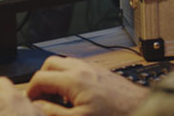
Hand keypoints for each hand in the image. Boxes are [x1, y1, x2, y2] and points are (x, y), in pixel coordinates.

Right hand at [26, 56, 149, 115]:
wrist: (143, 110)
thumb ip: (54, 113)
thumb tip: (38, 107)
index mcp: (73, 80)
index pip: (40, 78)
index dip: (31, 92)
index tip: (32, 104)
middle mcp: (82, 69)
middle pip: (50, 64)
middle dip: (41, 80)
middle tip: (42, 98)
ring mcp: (92, 68)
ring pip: (64, 63)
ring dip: (55, 78)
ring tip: (58, 99)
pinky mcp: (101, 72)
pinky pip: (78, 68)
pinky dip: (69, 78)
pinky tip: (75, 96)